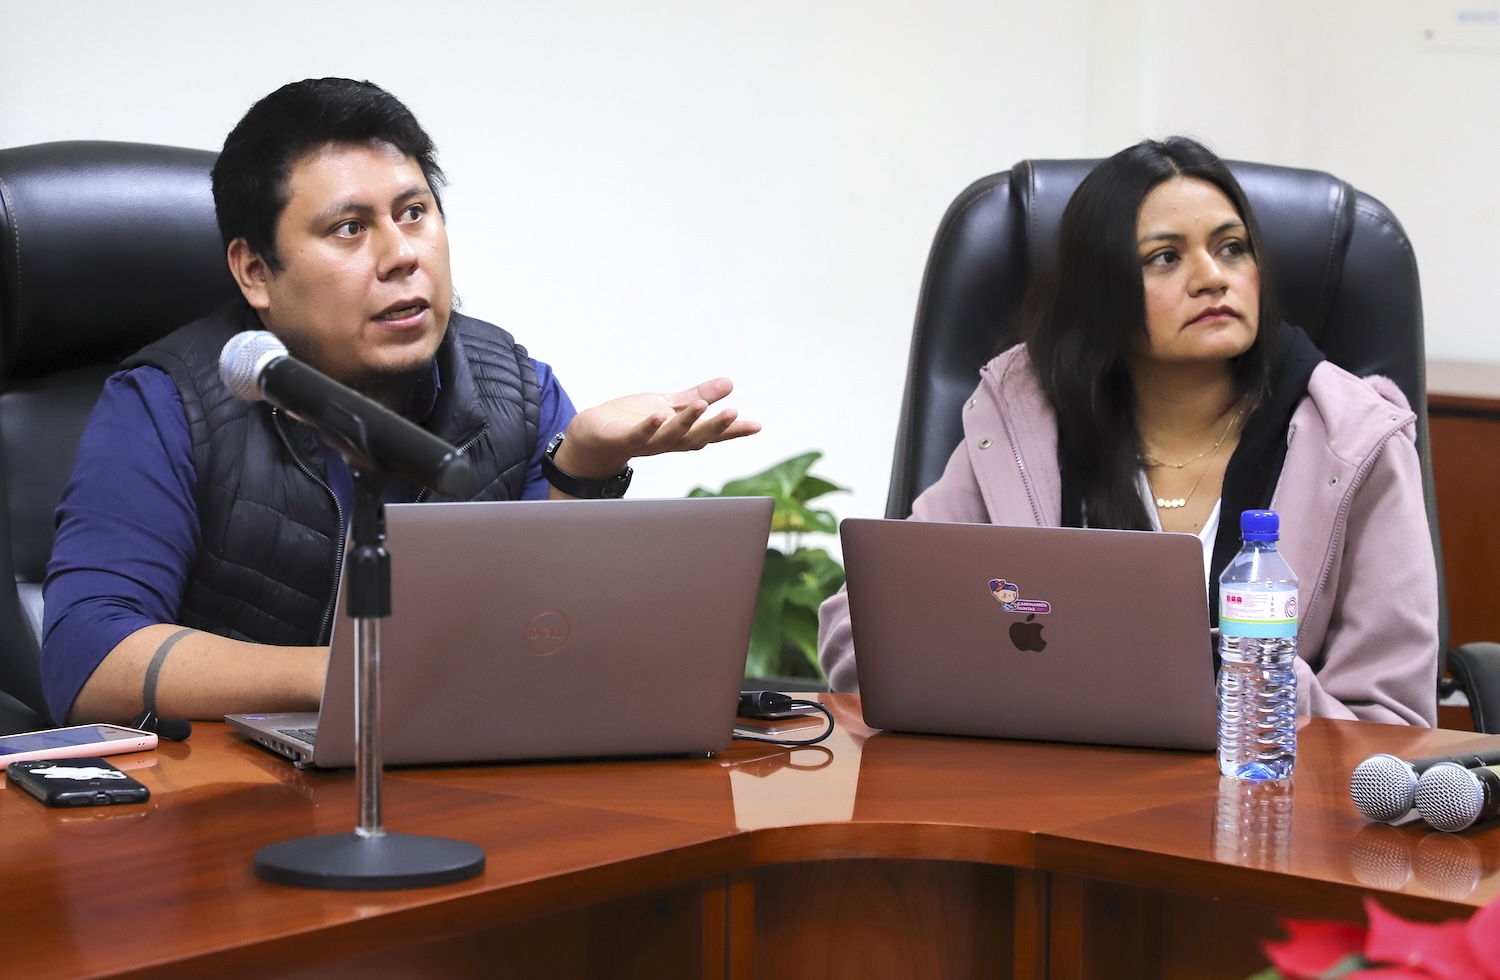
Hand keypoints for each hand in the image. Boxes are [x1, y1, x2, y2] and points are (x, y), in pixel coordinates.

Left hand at [554, 378, 760, 477]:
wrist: (591, 436)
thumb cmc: (631, 421)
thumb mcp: (669, 405)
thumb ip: (697, 396)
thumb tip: (729, 384)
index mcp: (680, 433)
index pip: (710, 433)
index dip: (733, 431)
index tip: (756, 426)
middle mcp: (666, 442)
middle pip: (695, 437)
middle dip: (715, 427)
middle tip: (734, 415)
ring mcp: (645, 441)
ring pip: (670, 436)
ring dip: (686, 423)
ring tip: (702, 406)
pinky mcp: (622, 438)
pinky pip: (637, 435)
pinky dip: (648, 427)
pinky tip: (658, 415)